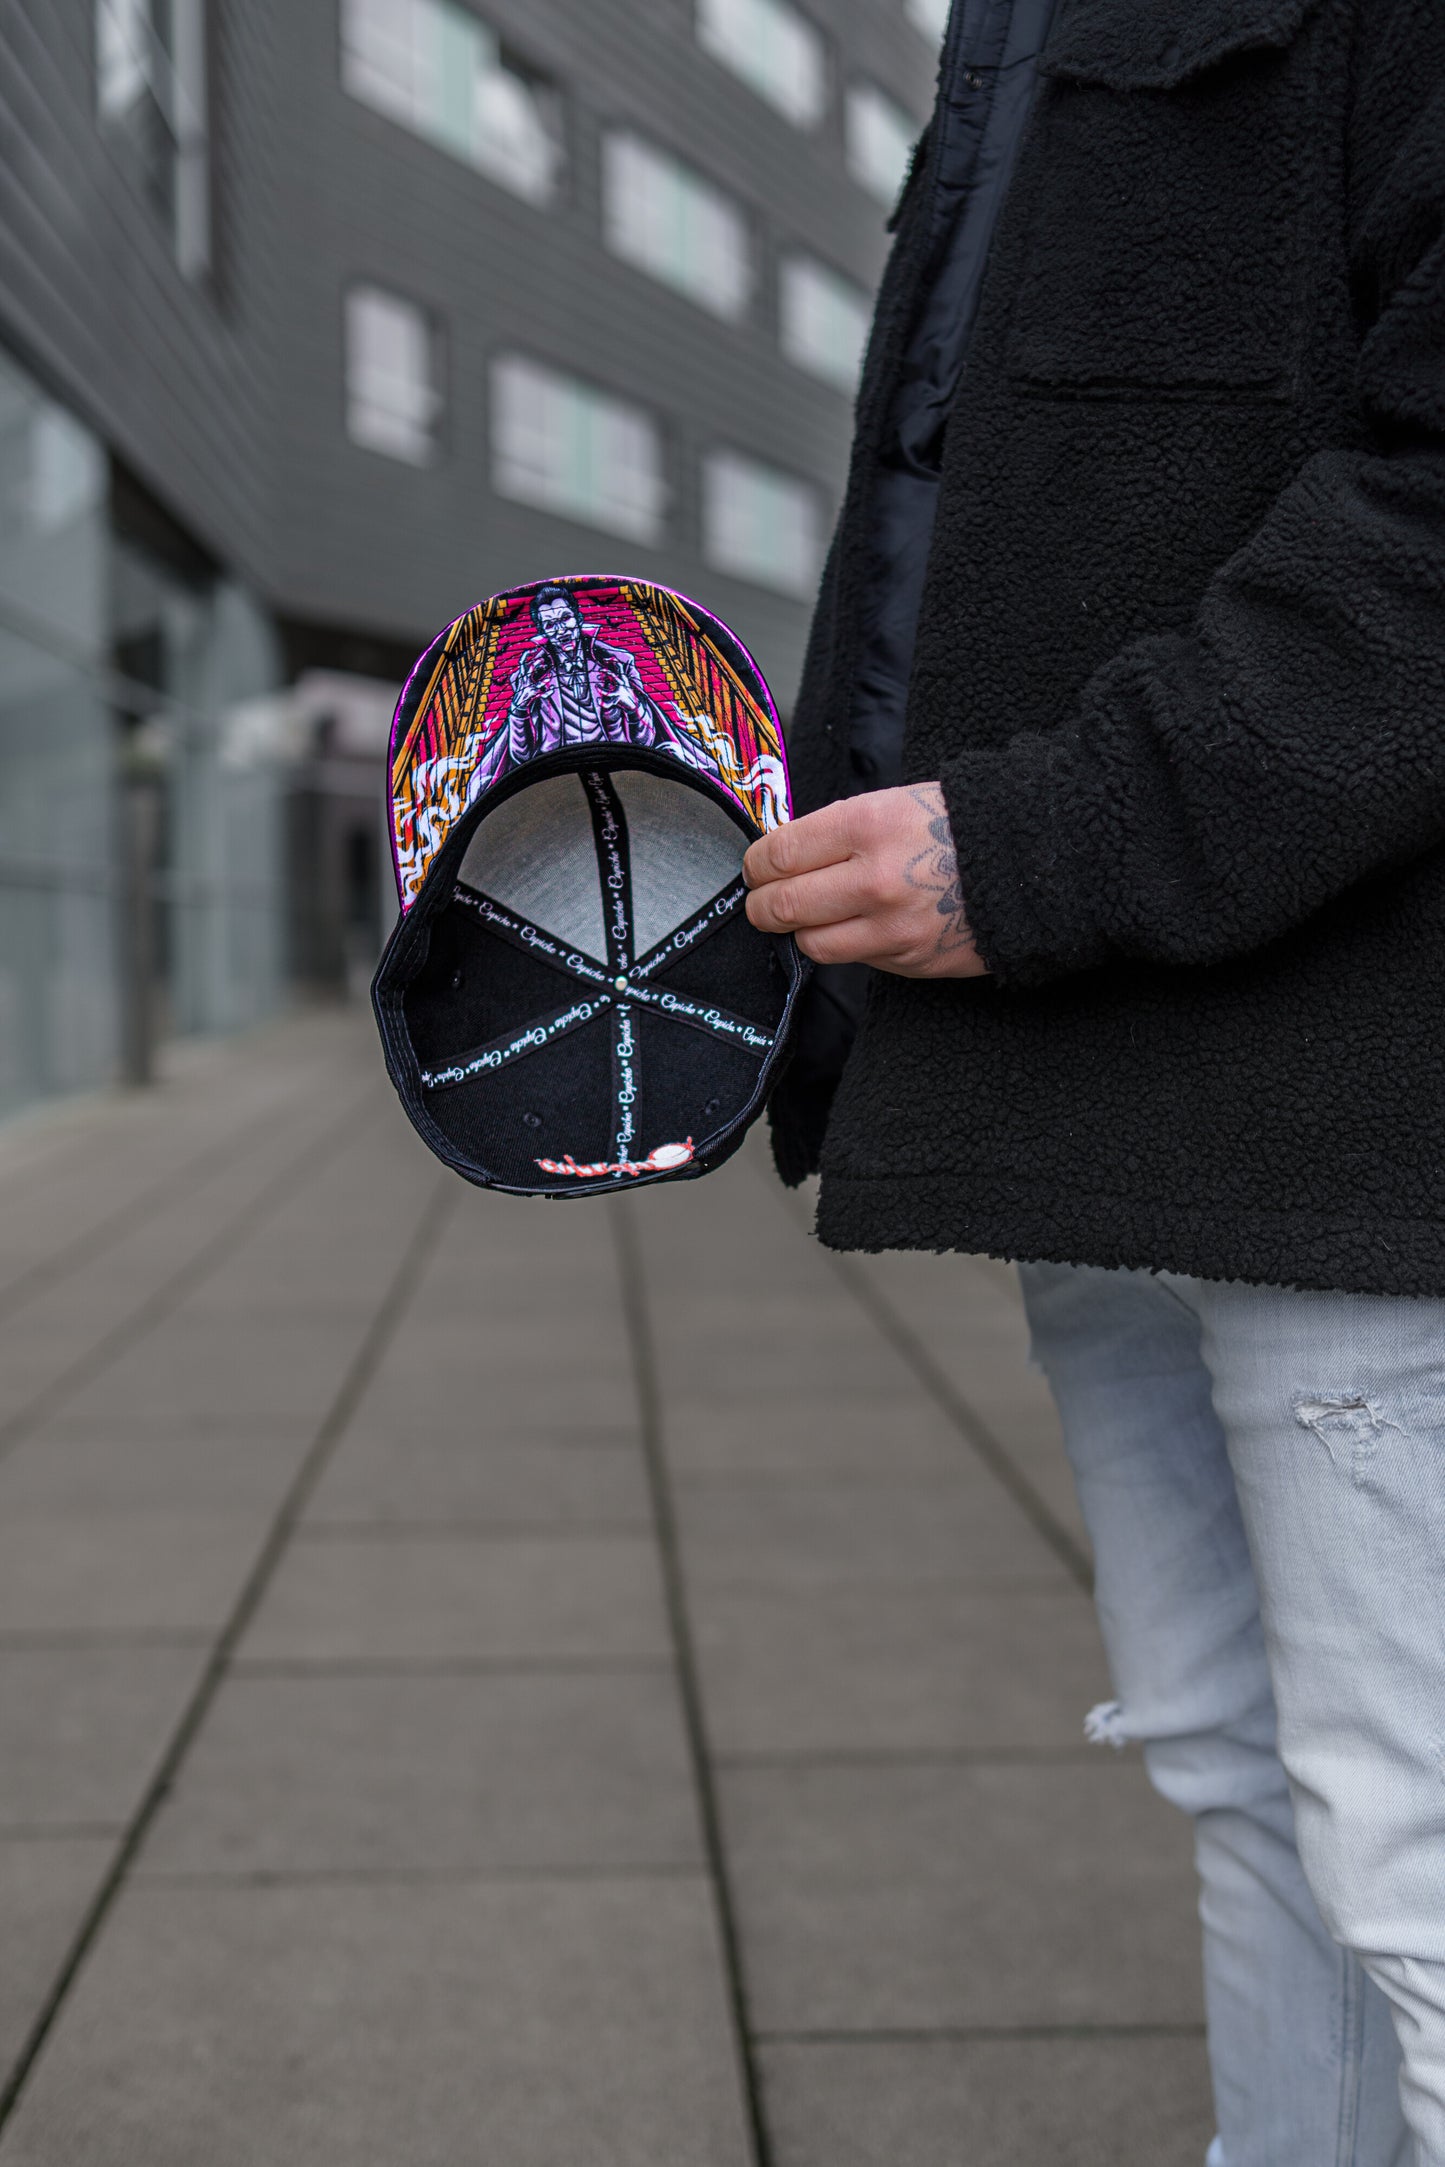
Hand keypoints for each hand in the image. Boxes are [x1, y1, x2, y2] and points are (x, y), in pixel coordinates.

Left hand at [742, 784, 987, 977]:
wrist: (1033, 862)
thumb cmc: (959, 825)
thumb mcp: (894, 804)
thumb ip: (838, 831)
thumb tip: (786, 855)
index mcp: (866, 827)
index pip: (778, 855)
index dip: (756, 865)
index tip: (755, 868)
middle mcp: (873, 881)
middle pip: (783, 906)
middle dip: (762, 906)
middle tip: (763, 901)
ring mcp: (891, 928)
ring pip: (811, 944)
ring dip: (802, 932)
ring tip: (809, 916)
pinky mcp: (908, 962)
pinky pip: (854, 960)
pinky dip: (847, 944)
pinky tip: (859, 925)